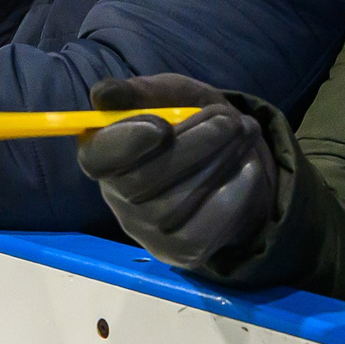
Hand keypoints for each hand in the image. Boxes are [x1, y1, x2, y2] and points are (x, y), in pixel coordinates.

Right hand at [77, 74, 275, 271]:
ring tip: (244, 133)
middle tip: (229, 119)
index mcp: (103, 154)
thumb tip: (103, 94)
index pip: (97, 159)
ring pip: (176, 205)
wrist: (229, 156)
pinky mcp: (180, 250)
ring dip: (219, 164)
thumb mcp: (167, 95)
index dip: (125, 144)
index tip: (161, 126)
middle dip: (192, 145)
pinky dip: (233, 193)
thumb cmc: (186, 120)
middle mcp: (116, 197)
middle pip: (141, 183)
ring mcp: (146, 230)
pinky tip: (248, 168)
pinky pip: (204, 229)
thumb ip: (138, 93)